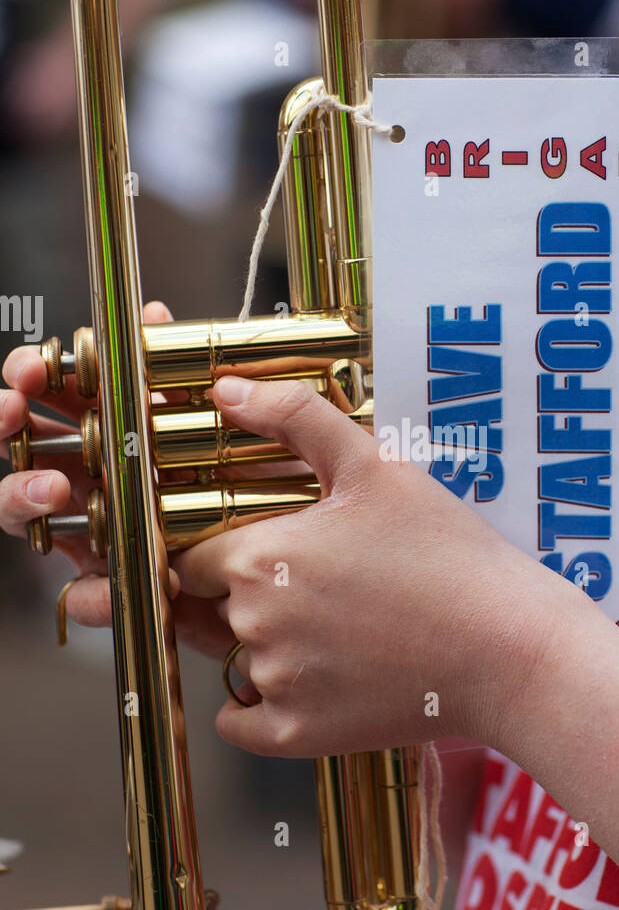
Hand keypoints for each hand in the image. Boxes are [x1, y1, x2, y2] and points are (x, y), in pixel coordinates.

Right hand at [0, 301, 231, 658]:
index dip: (28, 376)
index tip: (31, 371)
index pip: (47, 391)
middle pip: (19, 445)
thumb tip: (153, 313)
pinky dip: (92, 592)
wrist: (298, 551)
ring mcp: (91, 528)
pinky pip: (81, 595)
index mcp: (106, 424)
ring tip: (52, 489)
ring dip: (22, 495)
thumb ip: (181, 376)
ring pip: (22, 513)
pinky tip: (113, 584)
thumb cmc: (257, 475)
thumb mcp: (225, 421)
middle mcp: (87, 473)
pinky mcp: (113, 586)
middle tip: (12, 412)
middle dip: (4, 424)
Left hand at [174, 375, 569, 757]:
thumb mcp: (377, 467)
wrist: (511, 651)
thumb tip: (227, 388)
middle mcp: (252, 624)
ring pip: (234, 661)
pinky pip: (243, 724)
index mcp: (257, 557)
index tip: (281, 552)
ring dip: (263, 648)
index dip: (230, 550)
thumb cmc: (450, 555)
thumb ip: (296, 418)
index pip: (197, 556)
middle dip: (245, 598)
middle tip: (319, 590)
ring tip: (339, 631)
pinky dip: (261, 709)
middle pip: (211, 609)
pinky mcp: (297, 736)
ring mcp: (274, 685)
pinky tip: (317, 680)